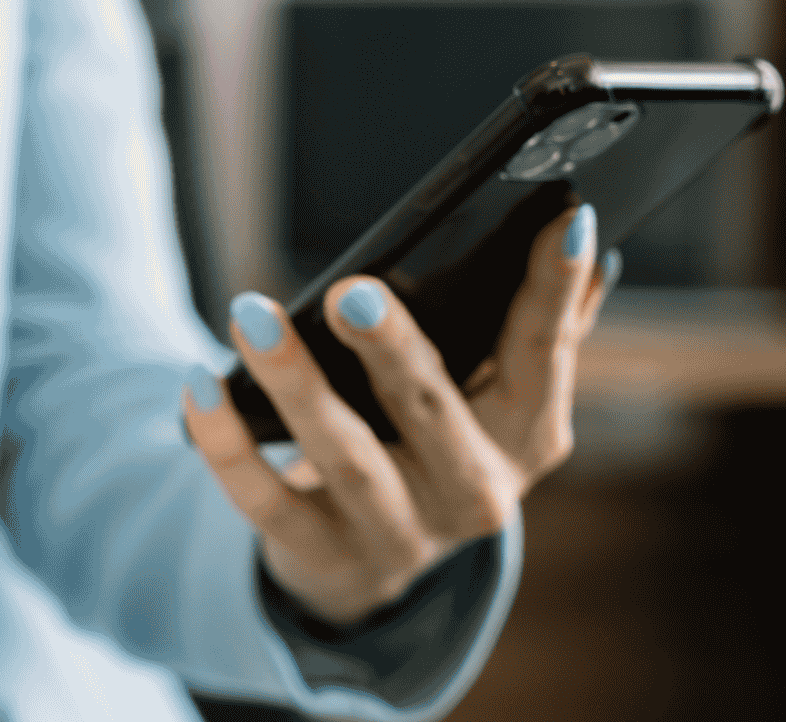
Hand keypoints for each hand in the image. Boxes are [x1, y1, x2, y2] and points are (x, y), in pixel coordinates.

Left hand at [184, 204, 613, 626]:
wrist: (367, 567)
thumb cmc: (434, 446)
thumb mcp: (495, 401)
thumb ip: (540, 329)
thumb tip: (585, 231)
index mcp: (527, 437)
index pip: (543, 353)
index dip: (556, 289)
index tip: (564, 217)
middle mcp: (472, 491)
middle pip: (431, 409)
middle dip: (392, 348)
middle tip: (353, 290)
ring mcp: (394, 530)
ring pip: (340, 450)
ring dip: (293, 379)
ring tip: (250, 313)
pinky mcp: (317, 551)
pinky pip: (261, 494)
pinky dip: (224, 439)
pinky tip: (199, 383)